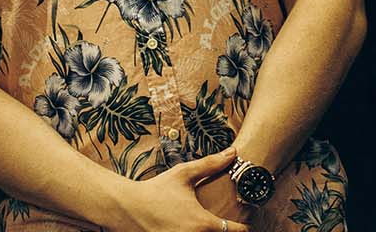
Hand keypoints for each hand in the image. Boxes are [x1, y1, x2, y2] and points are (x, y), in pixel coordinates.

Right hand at [104, 146, 248, 231]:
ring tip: (208, 225)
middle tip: (227, 224)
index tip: (246, 223)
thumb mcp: (183, 174)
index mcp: (202, 222)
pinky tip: (190, 228)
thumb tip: (232, 152)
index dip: (244, 227)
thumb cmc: (157, 190)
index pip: (235, 231)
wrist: (129, 208)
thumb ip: (210, 164)